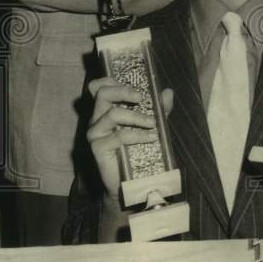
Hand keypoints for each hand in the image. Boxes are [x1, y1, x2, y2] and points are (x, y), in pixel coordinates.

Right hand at [85, 77, 173, 202]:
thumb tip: (167, 92)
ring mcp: (95, 133)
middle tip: (141, 98)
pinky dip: (137, 135)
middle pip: (102, 94)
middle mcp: (97, 118)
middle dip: (124, 92)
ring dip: (136, 117)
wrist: (131, 181)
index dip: (110, 80)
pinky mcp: (97, 147)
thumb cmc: (138, 149)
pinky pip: (118, 135)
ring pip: (112, 114)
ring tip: (153, 124)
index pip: (98, 87)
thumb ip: (158, 109)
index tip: (133, 86)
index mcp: (107, 109)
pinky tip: (151, 138)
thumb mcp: (151, 125)